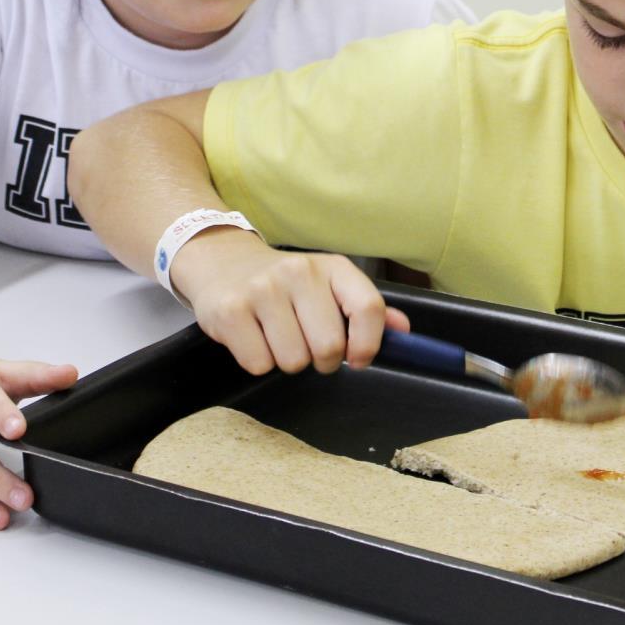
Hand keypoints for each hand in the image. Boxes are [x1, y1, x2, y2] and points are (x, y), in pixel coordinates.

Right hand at [171, 229, 409, 374]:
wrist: (221, 260)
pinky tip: (254, 337)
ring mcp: (262, 290)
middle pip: (329, 346)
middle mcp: (298, 273)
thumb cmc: (284, 283)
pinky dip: (259, 362)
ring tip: (278, 338)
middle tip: (308, 345)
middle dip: (322, 360)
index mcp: (332, 267)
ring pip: (293, 361)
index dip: (369, 344)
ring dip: (288, 361)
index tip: (358, 358)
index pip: (368, 308)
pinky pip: (258, 364)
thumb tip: (403, 331)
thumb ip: (365, 308)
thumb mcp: (328, 284)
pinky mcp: (230, 311)